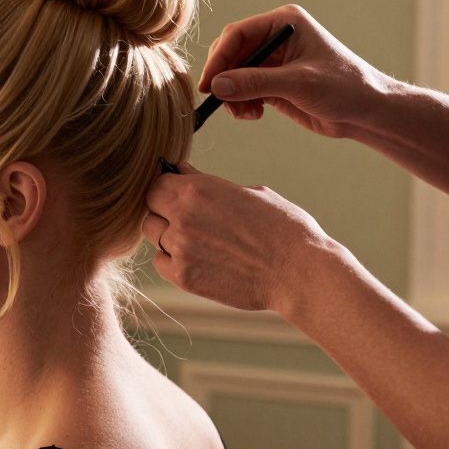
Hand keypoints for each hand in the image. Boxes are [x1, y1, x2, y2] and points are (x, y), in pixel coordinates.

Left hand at [142, 164, 338, 314]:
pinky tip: (197, 260)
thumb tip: (183, 172)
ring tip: (198, 241)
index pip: (156, 183)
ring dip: (168, 236)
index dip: (165, 189)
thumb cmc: (283, 228)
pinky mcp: (183, 277)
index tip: (176, 196)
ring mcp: (181, 248)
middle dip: (163, 211)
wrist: (299, 272)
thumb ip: (209, 184)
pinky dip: (172, 261)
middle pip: (149, 209)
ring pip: (153, 236)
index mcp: (198, 189)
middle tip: (187, 220)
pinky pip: (161, 263)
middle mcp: (183, 216)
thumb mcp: (250, 192)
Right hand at [200, 5, 396, 138]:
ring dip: (232, 95)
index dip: (219, 58)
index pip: (237, 34)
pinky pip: (242, 89)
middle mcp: (275, 38)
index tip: (208, 84)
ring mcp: (272, 61)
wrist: (366, 111)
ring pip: (233, 74)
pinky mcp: (272, 82)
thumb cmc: (344, 87)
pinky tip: (254, 115)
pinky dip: (241, 104)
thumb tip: (217, 85)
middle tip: (223, 102)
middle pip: (231, 53)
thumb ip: (256, 82)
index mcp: (284, 23)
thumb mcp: (298, 83)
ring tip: (246, 114)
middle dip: (225, 79)